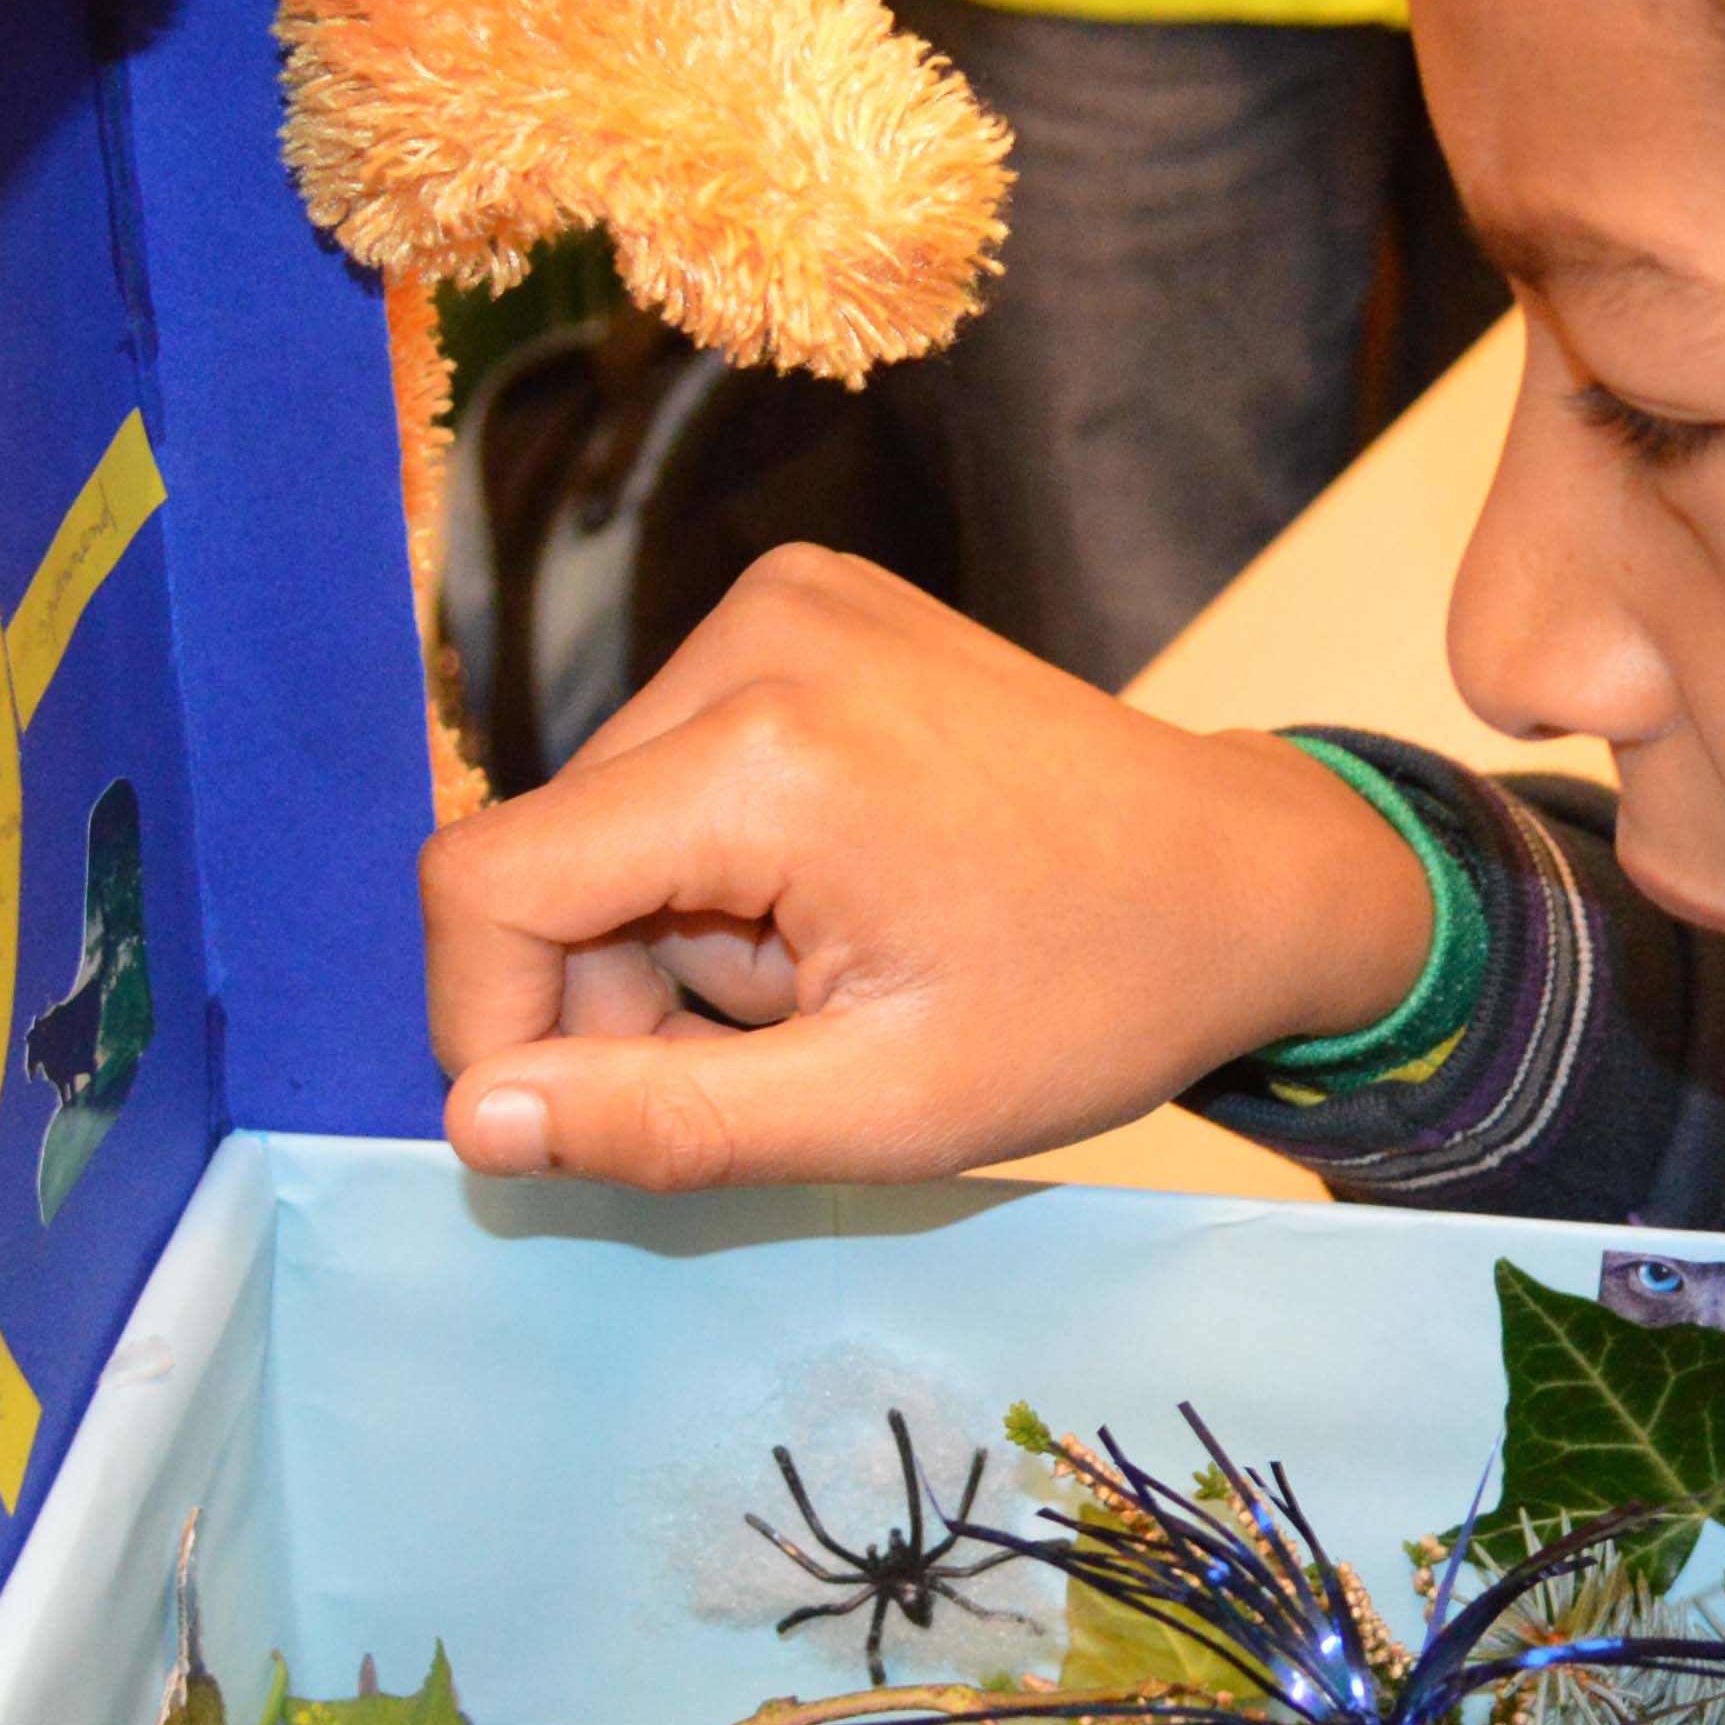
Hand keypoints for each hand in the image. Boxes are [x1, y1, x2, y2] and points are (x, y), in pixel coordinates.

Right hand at [423, 546, 1434, 1189]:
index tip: (582, 1116)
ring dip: (677, 932)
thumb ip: (660, 1123)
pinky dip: (723, 859)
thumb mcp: (882, 1107)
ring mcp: (790, 601)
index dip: (489, 1021)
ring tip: (832, 974)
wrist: (1250, 878)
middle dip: (616, 987)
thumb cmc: (1096, 998)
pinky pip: (681, 757)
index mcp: (765, 750)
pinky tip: (842, 899)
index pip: (489, 883)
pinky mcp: (813, 603)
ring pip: (609, 813)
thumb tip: (474, 1122)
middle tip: (770, 1061)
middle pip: (550, 848)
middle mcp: (759, 634)